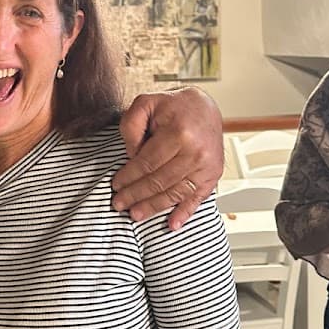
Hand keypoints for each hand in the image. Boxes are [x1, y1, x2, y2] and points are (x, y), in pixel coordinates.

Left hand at [112, 87, 223, 228]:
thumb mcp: (145, 103)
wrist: (205, 107)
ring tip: (136, 214)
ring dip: (154, 207)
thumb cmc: (174, 106)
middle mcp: (197, 152)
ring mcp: (207, 166)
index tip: (115, 184)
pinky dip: (184, 213)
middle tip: (120, 203)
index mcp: (179, 133)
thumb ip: (131, 126)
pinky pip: (197, 198)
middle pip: (160, 181)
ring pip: (175, 193)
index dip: (129, 176)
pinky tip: (172, 224)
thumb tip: (130, 156)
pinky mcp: (213, 174)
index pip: (147, 162)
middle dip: (136, 195)